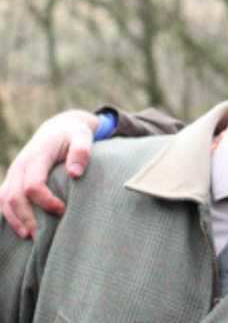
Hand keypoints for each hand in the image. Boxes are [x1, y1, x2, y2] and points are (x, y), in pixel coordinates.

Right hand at [0, 110, 98, 238]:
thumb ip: (81, 152)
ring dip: (15, 220)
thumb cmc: (73, 135)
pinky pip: (3, 200)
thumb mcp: (82, 136)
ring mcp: (14, 173)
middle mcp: (20, 165)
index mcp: (37, 155)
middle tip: (43, 235)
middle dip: (27, 217)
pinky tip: (22, 229)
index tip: (62, 210)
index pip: (33, 184)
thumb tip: (75, 174)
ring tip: (31, 237)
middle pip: (15, 197)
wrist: (58, 128)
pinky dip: (9, 215)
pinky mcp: (13, 179)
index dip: (45, 201)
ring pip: (5, 200)